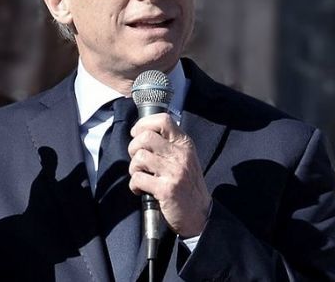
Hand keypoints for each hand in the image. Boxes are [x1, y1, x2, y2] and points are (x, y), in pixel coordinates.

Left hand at [127, 113, 210, 237]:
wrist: (200, 215)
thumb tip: (141, 132)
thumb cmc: (187, 186)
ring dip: (133, 168)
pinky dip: (134, 185)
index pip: (163, 120)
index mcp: (185, 144)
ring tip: (140, 176)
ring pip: (139, 157)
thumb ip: (169, 144)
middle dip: (133, 147)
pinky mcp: (166, 189)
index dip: (143, 124)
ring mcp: (174, 171)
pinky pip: (138, 179)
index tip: (137, 134)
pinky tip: (141, 189)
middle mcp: (181, 155)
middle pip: (145, 137)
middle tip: (137, 160)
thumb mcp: (185, 158)